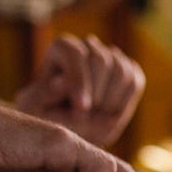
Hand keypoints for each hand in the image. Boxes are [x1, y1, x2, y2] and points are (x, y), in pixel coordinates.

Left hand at [14, 34, 145, 148]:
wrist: (63, 126)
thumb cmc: (44, 116)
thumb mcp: (35, 108)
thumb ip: (45, 95)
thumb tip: (62, 82)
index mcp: (62, 48)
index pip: (76, 53)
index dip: (80, 81)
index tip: (81, 110)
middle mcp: (87, 46)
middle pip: (102, 59)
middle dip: (97, 95)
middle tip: (85, 120)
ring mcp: (110, 58)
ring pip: (122, 70)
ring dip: (112, 100)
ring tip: (95, 118)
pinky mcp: (126, 73)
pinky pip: (136, 81)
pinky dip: (127, 100)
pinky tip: (111, 115)